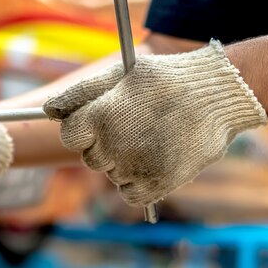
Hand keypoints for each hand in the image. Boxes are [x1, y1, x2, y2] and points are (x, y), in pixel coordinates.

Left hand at [43, 41, 267, 205]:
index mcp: (100, 117)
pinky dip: (137, 182)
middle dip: (105, 144)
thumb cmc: (165, 80)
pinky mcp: (156, 185)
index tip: (102, 120)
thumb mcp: (120, 74)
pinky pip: (129, 193)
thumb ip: (80, 93)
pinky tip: (153, 160)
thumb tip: (48, 111)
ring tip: (152, 138)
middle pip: (90, 157)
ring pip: (110, 174)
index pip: (69, 135)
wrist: (218, 95)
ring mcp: (134, 168)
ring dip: (123, 162)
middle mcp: (112, 146)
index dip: (83, 128)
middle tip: (134, 125)